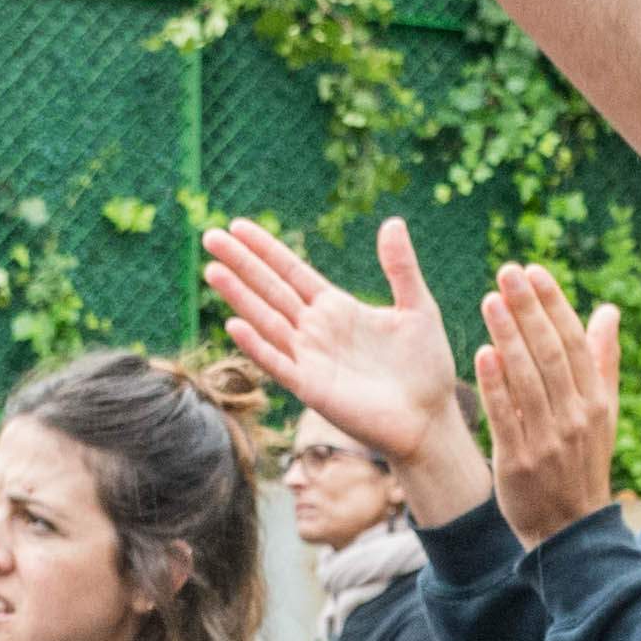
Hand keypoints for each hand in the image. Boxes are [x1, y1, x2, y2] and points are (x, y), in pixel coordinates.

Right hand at [209, 217, 471, 480]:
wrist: (429, 419)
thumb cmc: (425, 367)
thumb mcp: (418, 307)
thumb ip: (401, 267)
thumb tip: (392, 221)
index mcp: (337, 308)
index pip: (292, 272)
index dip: (266, 250)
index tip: (239, 225)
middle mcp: (316, 330)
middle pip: (270, 290)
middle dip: (241, 264)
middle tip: (211, 236)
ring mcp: (310, 359)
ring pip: (266, 321)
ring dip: (240, 297)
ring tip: (212, 270)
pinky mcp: (312, 388)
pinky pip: (278, 363)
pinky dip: (258, 346)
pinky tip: (236, 325)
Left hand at [476, 264, 624, 547]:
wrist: (568, 531)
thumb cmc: (581, 464)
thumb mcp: (602, 414)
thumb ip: (602, 361)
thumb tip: (608, 309)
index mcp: (596, 402)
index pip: (576, 343)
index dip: (555, 305)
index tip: (535, 271)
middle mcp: (576, 417)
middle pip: (552, 354)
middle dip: (530, 310)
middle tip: (508, 271)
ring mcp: (548, 441)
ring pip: (528, 381)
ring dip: (510, 337)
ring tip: (491, 300)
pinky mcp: (519, 463)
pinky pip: (507, 418)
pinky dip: (496, 386)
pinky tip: (483, 354)